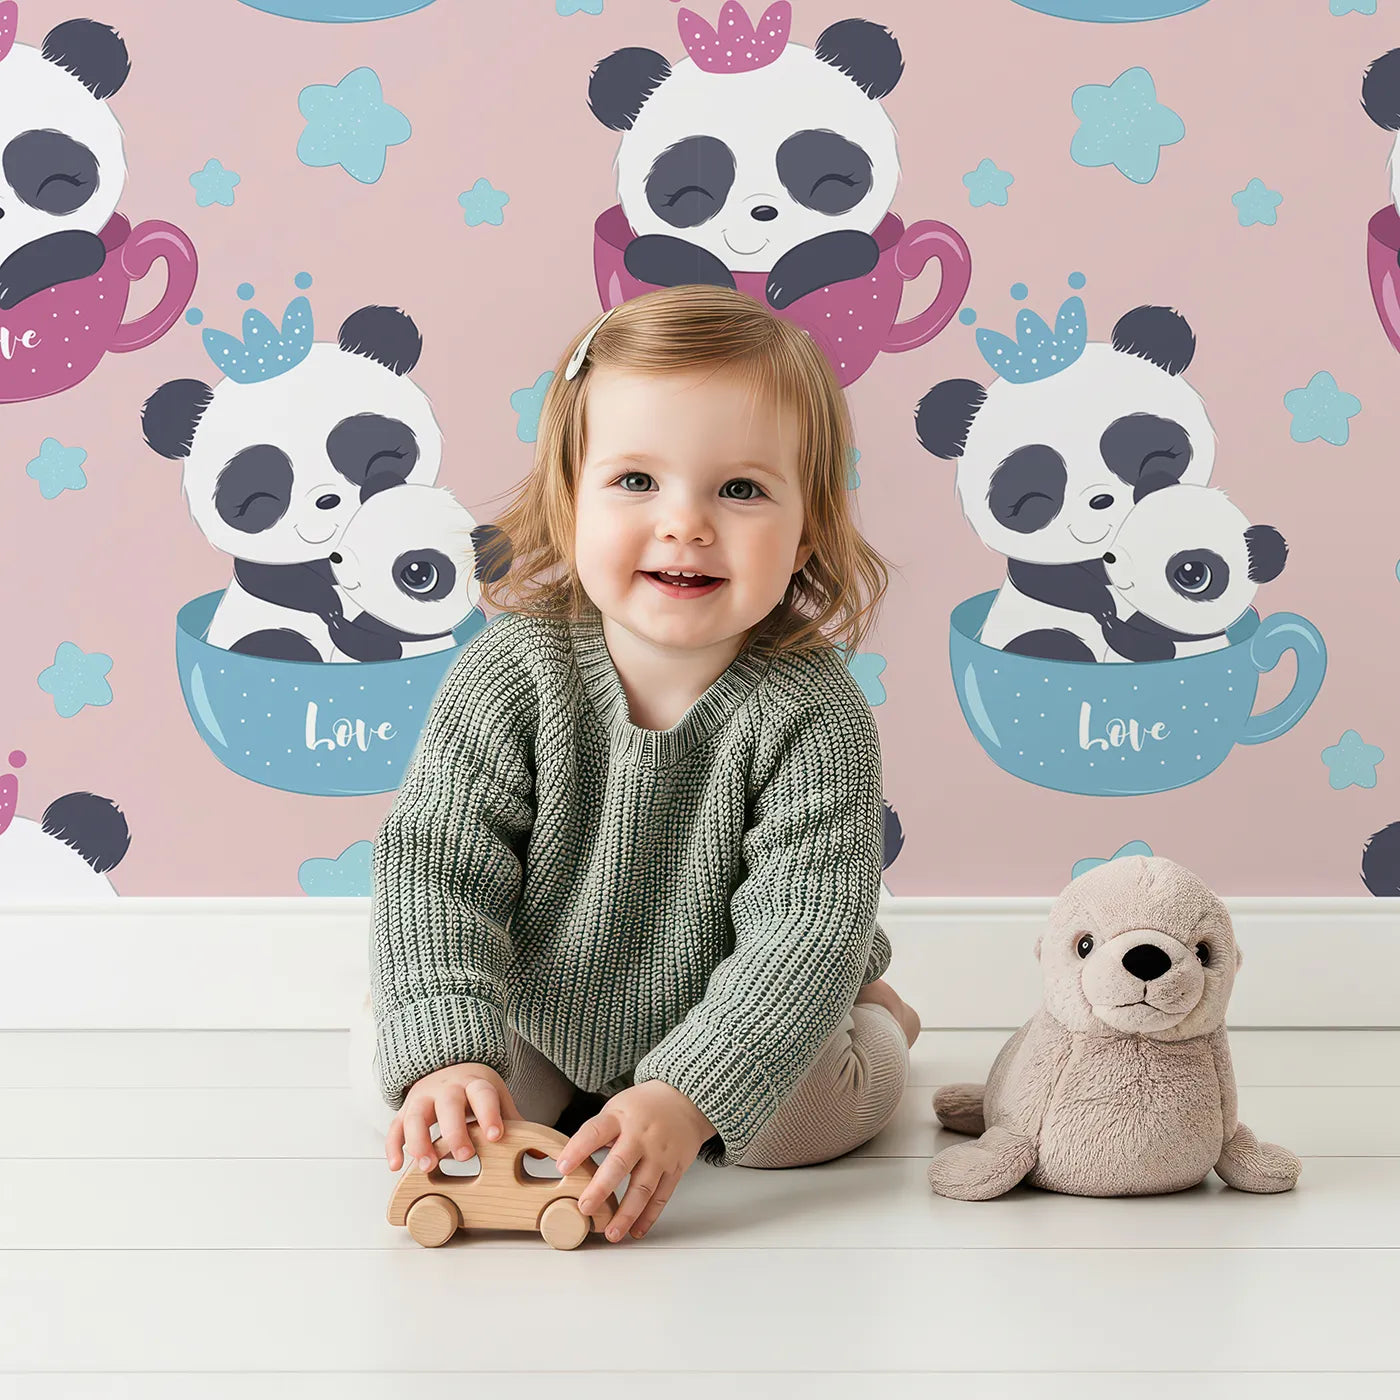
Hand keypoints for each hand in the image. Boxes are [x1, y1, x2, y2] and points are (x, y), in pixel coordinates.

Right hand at [384, 1061, 524, 1171]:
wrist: (448, 1065)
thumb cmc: (475, 1091)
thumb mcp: (496, 1098)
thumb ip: (513, 1123)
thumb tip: (540, 1153)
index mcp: (475, 1083)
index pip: (483, 1095)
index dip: (489, 1114)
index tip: (496, 1135)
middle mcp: (447, 1088)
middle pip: (448, 1105)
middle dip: (455, 1131)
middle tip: (464, 1157)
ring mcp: (423, 1097)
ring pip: (416, 1115)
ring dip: (420, 1141)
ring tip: (428, 1166)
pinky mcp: (405, 1109)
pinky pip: (395, 1127)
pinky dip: (394, 1146)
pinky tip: (398, 1165)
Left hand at [555, 1080, 715, 1243]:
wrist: (685, 1099)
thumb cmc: (644, 1106)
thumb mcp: (617, 1108)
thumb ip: (599, 1134)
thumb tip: (571, 1162)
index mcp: (621, 1118)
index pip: (595, 1133)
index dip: (577, 1150)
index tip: (562, 1168)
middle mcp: (641, 1136)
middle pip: (620, 1164)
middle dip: (601, 1188)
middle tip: (585, 1208)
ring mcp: (660, 1154)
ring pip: (643, 1187)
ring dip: (626, 1214)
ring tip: (611, 1233)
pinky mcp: (675, 1168)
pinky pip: (662, 1196)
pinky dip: (649, 1216)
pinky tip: (636, 1230)